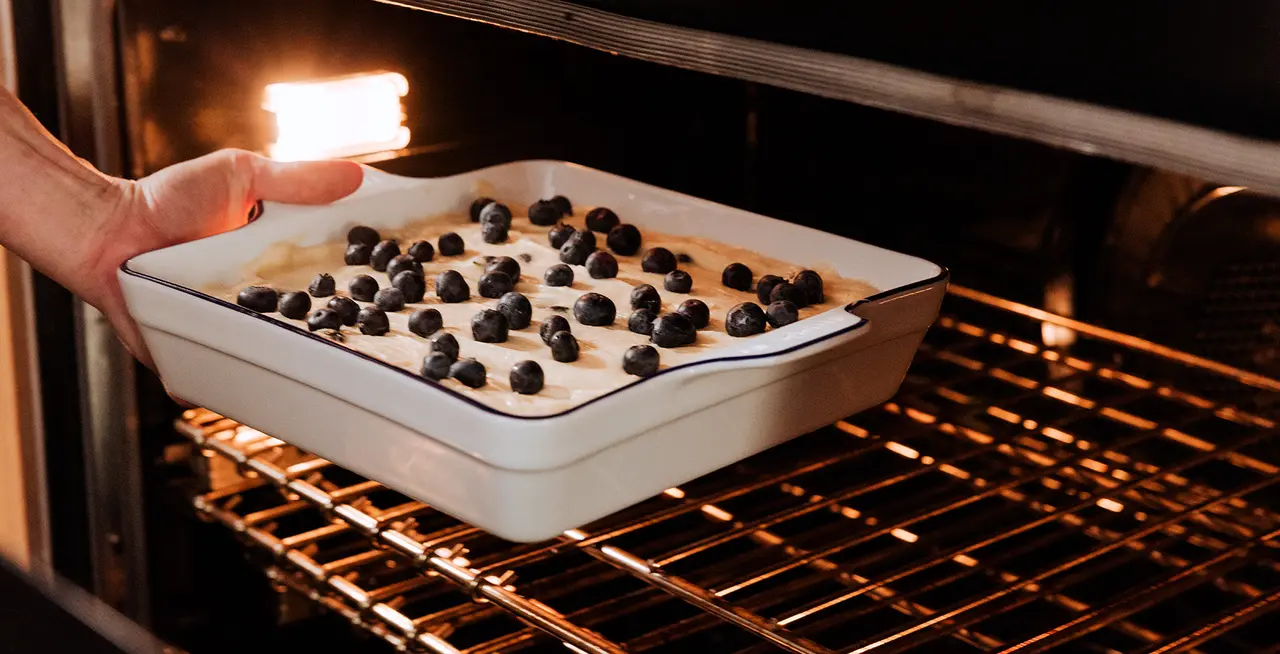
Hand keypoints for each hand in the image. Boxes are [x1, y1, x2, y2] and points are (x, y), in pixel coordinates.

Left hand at [89, 149, 362, 367]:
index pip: (336, 277)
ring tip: (333, 368)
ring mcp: (237, 331)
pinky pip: (235, 381)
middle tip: (372, 337)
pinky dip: (251, 390)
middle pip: (318, 325)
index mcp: (282, 260)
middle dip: (345, 333)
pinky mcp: (205, 357)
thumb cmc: (167, 199)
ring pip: (283, 357)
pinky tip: (273, 392)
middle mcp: (265, 301)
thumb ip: (297, 179)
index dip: (367, 285)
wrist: (107, 234)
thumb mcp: (241, 175)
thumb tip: (356, 176)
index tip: (398, 288)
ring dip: (305, 363)